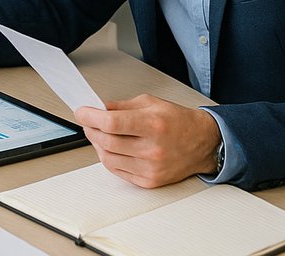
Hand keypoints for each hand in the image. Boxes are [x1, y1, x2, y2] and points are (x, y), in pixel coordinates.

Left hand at [75, 94, 221, 187]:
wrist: (203, 143)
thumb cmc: (178, 121)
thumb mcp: (150, 103)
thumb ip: (120, 106)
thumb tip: (96, 108)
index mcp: (153, 125)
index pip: (112, 123)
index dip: (90, 117)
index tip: (81, 111)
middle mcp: (153, 149)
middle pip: (107, 142)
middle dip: (90, 129)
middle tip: (87, 121)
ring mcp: (151, 168)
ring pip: (108, 158)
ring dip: (97, 144)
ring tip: (98, 134)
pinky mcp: (150, 181)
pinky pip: (117, 171)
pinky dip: (108, 158)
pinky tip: (110, 148)